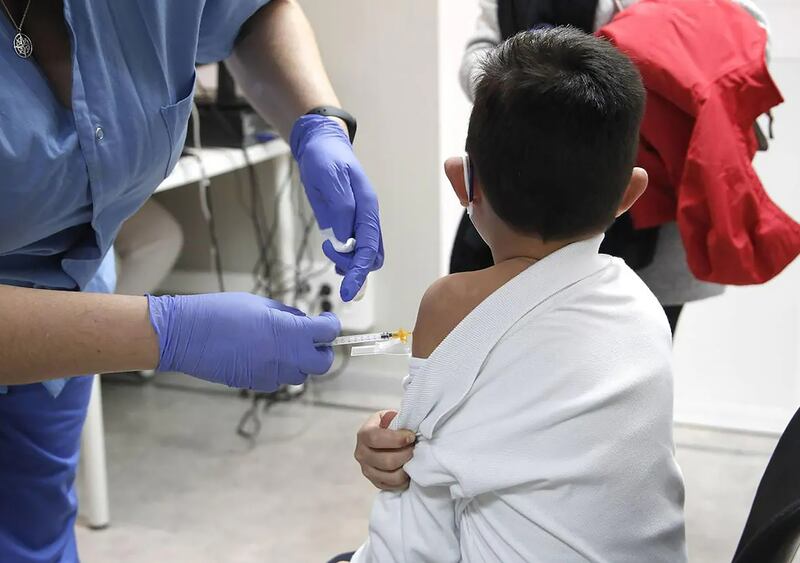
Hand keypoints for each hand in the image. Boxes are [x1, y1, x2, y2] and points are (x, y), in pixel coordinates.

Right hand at [147, 293, 339, 391]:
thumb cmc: (220, 312)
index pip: (328, 333)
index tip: (327, 321)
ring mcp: (271, 373)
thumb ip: (286, 314)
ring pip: (300, 375)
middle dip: (321, 351)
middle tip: (313, 339)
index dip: (331, 325)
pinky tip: (264, 356)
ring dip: (300, 362)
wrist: (186, 335)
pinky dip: (278, 370)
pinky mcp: (255, 384)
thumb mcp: (259, 304)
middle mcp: (286, 356)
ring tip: (284, 346)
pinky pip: (277, 380)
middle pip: (322, 363)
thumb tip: (301, 321)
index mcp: (290, 331)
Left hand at [290, 115, 383, 301]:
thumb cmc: (325, 158)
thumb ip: (340, 207)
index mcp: (368, 207)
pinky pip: (354, 248)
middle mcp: (368, 217)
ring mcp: (359, 221)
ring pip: (365, 255)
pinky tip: (334, 256)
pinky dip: (346, 259)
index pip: (369, 248)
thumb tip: (345, 239)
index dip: (359, 271)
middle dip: (353, 267)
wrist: (321, 145)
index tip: (348, 291)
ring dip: (349, 264)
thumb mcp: (329, 177)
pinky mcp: (348, 223)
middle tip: (330, 255)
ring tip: (328, 251)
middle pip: (372, 256)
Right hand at [355, 410, 415, 490]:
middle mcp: (361, 454)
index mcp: (363, 434)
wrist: (386, 437)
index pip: (375, 438)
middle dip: (406, 454)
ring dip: (407, 468)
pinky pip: (394, 486)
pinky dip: (405, 479)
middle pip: (386, 461)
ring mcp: (367, 470)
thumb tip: (410, 427)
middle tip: (415, 448)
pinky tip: (408, 468)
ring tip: (413, 458)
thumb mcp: (392, 417)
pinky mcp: (376, 482)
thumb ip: (398, 420)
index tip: (411, 436)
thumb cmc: (391, 425)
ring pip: (392, 476)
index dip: (396, 439)